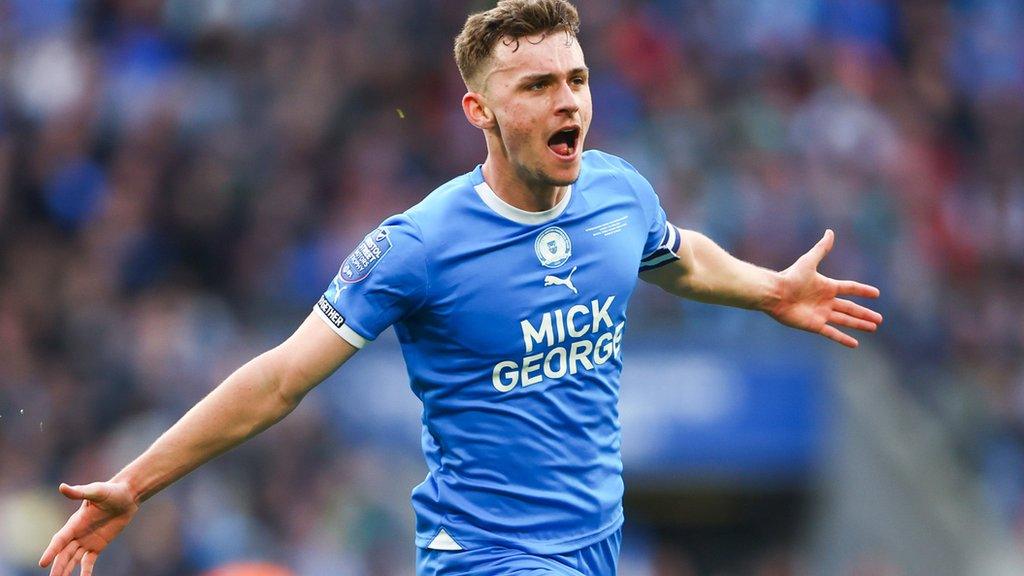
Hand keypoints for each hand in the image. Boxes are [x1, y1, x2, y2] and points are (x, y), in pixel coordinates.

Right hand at [39, 481, 138, 575]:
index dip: (51, 551)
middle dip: (57, 566)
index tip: (42, 563)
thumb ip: (80, 491)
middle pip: (64, 553)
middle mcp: (77, 533)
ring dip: (66, 570)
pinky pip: (89, 561)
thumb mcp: (96, 490)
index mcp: (74, 523)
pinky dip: (86, 571)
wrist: (127, 496)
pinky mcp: (98, 545)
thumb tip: (62, 487)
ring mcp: (87, 541)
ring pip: (73, 559)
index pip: (59, 540)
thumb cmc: (110, 491)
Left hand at [767, 230, 881, 347]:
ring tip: (873, 328)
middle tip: (880, 319)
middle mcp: (826, 301)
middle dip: (865, 313)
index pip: (850, 289)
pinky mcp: (815, 325)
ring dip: (859, 324)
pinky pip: (832, 333)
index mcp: (827, 286)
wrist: (775, 293)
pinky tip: (855, 344)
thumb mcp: (809, 261)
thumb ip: (821, 249)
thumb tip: (830, 232)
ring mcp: (821, 314)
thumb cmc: (790, 277)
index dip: (862, 291)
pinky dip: (843, 339)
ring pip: (845, 320)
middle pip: (851, 308)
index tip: (876, 294)